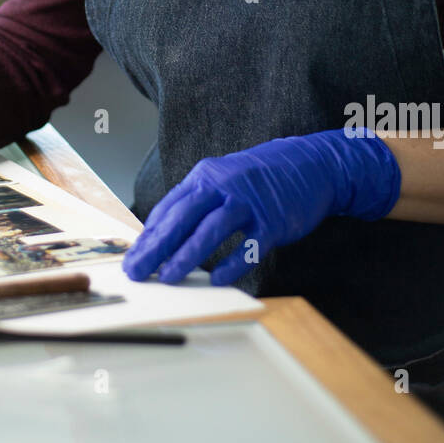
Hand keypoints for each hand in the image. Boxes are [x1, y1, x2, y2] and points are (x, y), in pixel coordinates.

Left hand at [121, 127, 400, 285]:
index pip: (169, 208)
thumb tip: (162, 236)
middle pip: (183, 217)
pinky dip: (233, 263)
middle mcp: (224, 185)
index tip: (133, 257)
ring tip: (168, 277)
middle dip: (156, 247)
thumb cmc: (258, 179)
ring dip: (187, 255)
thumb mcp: (221, 180)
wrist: (310, 163)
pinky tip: (217, 279)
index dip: (149, 235)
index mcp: (205, 177)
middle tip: (137, 271)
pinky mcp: (274, 220)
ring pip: (211, 230)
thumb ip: (195, 204)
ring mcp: (250, 202)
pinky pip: (249, 246)